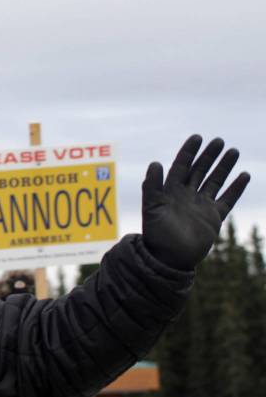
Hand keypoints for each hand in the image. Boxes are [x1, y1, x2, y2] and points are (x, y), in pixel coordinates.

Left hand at [142, 135, 250, 270]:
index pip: (181, 166)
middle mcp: (186, 195)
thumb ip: (152, 186)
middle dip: (208, 155)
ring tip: (233, 151)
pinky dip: (236, 188)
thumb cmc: (156, 233)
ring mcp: (201, 205)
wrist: (168, 258)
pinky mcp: (214, 218)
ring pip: (215, 181)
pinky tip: (245, 175)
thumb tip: (155, 163)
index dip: (188, 152)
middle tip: (218, 140)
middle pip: (199, 170)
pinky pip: (228, 199)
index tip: (197, 137)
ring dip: (224, 167)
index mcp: (170, 191)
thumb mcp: (151, 208)